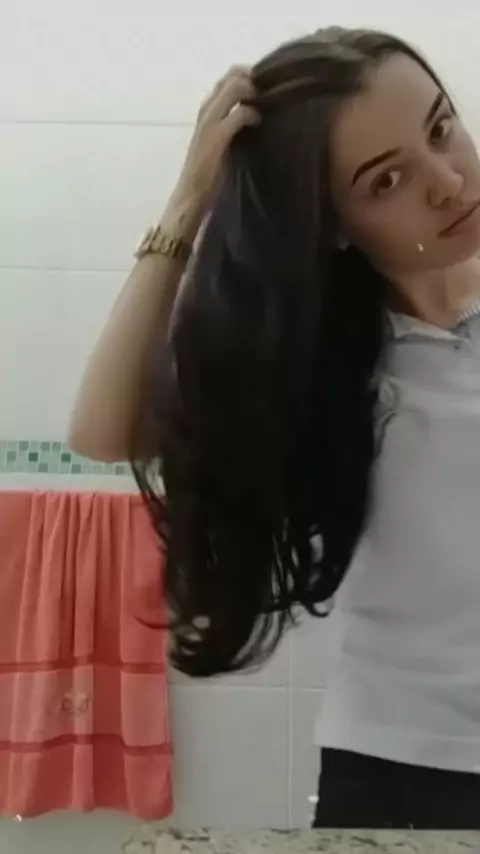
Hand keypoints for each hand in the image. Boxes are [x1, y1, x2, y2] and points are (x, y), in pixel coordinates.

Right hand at [174, 66, 260, 214]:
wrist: (191, 195)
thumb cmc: (208, 174)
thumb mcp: (222, 141)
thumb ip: (233, 125)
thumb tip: (259, 114)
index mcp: (207, 109)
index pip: (230, 76)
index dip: (251, 76)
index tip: (269, 87)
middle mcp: (207, 108)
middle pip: (234, 74)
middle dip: (256, 79)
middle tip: (273, 94)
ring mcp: (210, 120)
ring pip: (236, 86)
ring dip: (255, 92)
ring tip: (267, 106)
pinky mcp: (217, 136)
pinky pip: (240, 113)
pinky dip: (253, 114)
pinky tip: (259, 123)